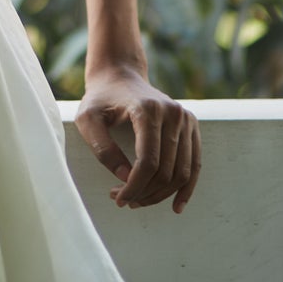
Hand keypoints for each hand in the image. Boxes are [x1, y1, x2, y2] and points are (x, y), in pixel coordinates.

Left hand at [75, 63, 199, 215]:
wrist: (119, 76)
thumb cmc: (100, 99)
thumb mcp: (87, 120)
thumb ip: (102, 148)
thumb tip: (126, 177)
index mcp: (147, 109)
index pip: (148, 161)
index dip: (134, 187)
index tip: (118, 198)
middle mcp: (172, 113)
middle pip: (165, 170)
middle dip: (144, 193)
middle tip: (122, 199)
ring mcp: (185, 119)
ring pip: (181, 172)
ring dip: (161, 195)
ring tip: (138, 200)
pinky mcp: (191, 125)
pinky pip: (195, 164)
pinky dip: (186, 187)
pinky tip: (176, 206)